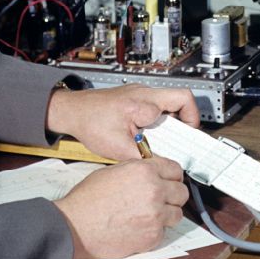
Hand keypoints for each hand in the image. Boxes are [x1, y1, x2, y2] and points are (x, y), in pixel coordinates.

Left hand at [46, 84, 199, 161]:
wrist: (72, 111)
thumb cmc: (90, 122)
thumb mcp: (117, 147)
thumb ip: (142, 157)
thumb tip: (161, 166)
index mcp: (143, 102)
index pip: (181, 103)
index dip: (187, 123)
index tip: (186, 141)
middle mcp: (144, 93)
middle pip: (181, 97)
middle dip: (186, 119)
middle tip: (183, 137)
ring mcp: (139, 93)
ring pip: (169, 102)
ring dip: (171, 120)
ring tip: (165, 139)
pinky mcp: (134, 97)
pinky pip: (156, 106)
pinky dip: (158, 120)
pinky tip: (149, 135)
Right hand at [54, 157, 189, 258]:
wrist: (77, 226)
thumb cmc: (89, 199)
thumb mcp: (113, 171)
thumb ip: (138, 170)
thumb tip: (152, 171)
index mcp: (144, 170)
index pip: (175, 169)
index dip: (173, 176)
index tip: (171, 181)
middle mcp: (154, 191)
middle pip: (182, 192)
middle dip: (173, 195)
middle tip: (163, 199)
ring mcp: (155, 215)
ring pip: (177, 214)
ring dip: (167, 214)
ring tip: (150, 215)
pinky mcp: (153, 237)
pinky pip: (164, 232)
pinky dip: (155, 231)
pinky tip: (140, 227)